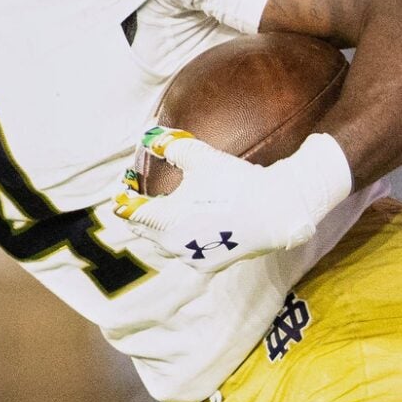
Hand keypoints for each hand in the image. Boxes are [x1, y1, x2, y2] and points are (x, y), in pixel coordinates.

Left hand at [111, 129, 352, 274]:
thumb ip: (171, 145)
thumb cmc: (236, 182)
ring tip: (167, 206)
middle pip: (143, 229)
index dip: (124, 196)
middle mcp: (173, 244)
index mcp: (164, 219)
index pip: (129, 212)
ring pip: (163, 242)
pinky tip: (190, 222)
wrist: (277, 210)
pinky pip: (184, 250)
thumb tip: (151, 137)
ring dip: (160, 225)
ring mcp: (191, 257)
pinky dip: (181, 236)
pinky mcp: (208, 264)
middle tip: (140, 193)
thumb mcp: (201, 157)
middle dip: (140, 211)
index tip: (126, 183)